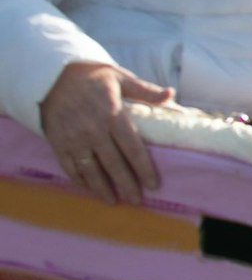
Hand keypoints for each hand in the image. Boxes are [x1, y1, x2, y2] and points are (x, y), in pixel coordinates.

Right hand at [39, 61, 172, 205]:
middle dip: (126, 184)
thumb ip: (145, 90)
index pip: (132, 148)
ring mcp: (74, 139)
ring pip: (90, 170)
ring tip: (113, 202)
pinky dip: (80, 180)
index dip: (143, 168)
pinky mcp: (58, 143)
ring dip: (102, 188)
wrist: (52, 77)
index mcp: (113, 115)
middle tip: (136, 201)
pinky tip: (89, 189)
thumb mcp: (121, 78)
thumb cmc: (93, 78)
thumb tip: (171, 95)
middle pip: (113, 164)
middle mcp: (93, 131)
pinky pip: (69, 167)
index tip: (153, 185)